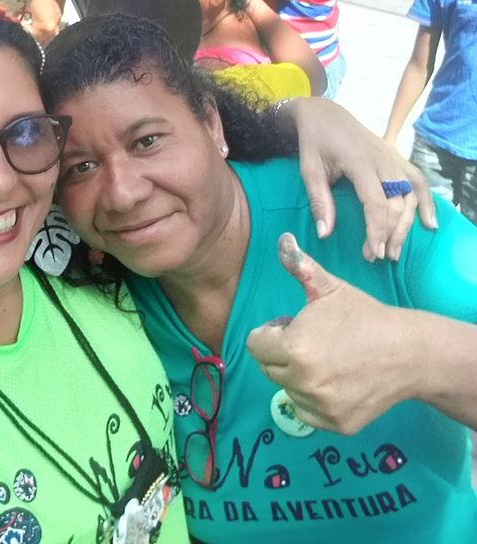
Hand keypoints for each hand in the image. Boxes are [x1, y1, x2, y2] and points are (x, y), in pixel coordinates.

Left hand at [247, 234, 413, 433]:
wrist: (409, 353)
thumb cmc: (364, 316)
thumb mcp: (330, 287)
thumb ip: (299, 265)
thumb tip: (281, 239)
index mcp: (295, 347)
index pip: (256, 344)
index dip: (272, 332)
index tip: (292, 325)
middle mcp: (303, 382)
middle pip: (269, 368)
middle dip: (282, 353)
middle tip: (313, 341)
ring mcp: (320, 407)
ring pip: (288, 390)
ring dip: (297, 376)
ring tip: (327, 359)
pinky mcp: (336, 425)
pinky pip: (308, 412)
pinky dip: (315, 399)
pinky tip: (337, 380)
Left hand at [281, 98, 435, 259]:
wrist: (325, 114)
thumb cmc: (315, 142)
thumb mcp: (309, 170)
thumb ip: (320, 201)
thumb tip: (325, 234)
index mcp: (360, 161)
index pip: (376, 202)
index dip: (376, 230)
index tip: (372, 253)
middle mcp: (383, 159)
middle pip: (397, 202)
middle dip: (389, 233)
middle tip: (377, 256)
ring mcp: (393, 157)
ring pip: (410, 195)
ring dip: (406, 224)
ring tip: (395, 250)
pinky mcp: (396, 157)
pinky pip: (417, 180)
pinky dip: (426, 201)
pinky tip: (428, 223)